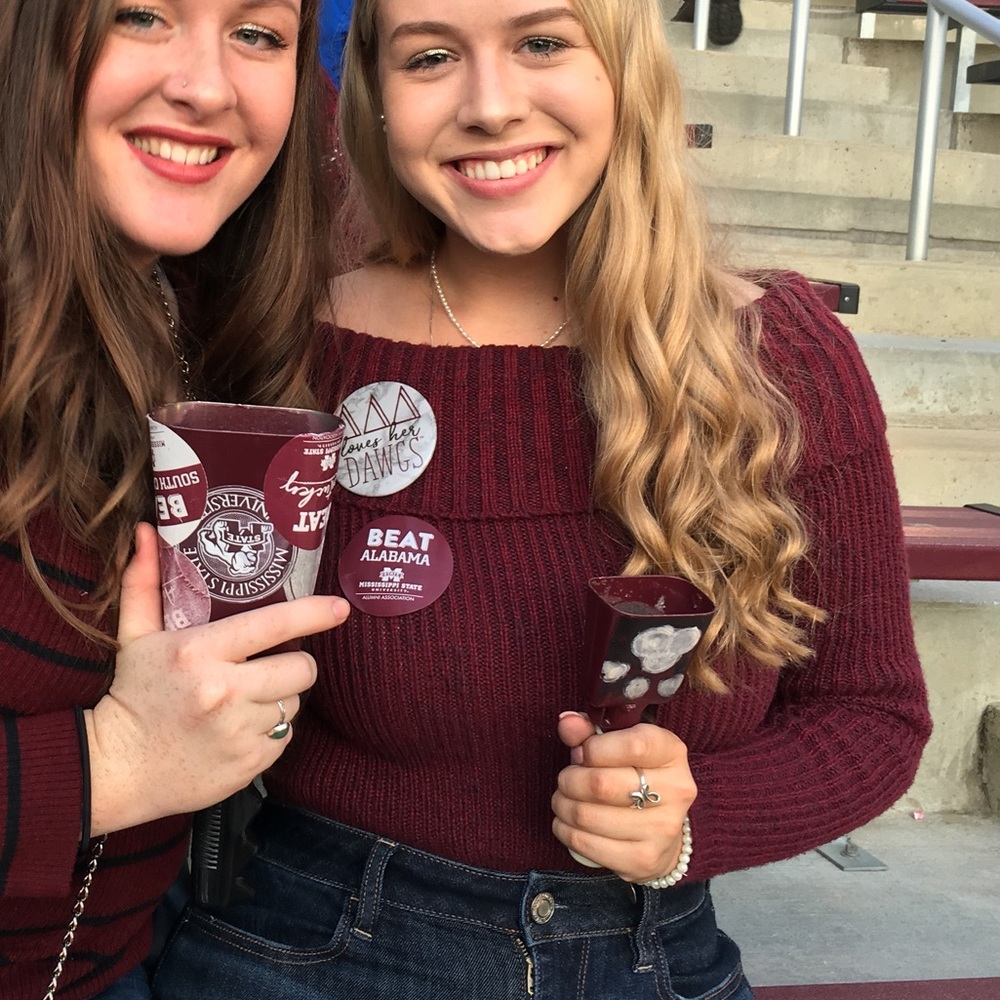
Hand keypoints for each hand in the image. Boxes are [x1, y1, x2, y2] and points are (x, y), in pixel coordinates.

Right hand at [86, 523, 349, 834]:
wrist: (116, 770)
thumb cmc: (132, 694)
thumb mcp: (135, 636)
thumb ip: (145, 582)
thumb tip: (145, 532)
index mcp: (200, 653)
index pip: (274, 624)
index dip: (314, 613)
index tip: (340, 608)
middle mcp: (223, 691)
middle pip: (302, 668)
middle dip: (294, 664)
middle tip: (270, 665)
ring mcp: (238, 731)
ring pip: (294, 703)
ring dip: (279, 698)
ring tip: (245, 699)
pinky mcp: (248, 764)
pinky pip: (285, 737)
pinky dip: (270, 732)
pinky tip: (239, 729)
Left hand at [551, 712, 695, 882]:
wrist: (663, 829)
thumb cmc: (635, 776)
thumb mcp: (620, 745)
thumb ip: (591, 732)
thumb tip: (566, 722)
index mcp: (672, 752)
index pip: (632, 746)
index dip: (593, 748)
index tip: (581, 753)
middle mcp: (676, 790)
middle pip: (602, 784)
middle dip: (570, 779)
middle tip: (566, 779)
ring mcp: (663, 829)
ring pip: (588, 815)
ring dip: (563, 805)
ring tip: (563, 800)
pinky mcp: (644, 860)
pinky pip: (587, 845)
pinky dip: (565, 831)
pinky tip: (566, 823)